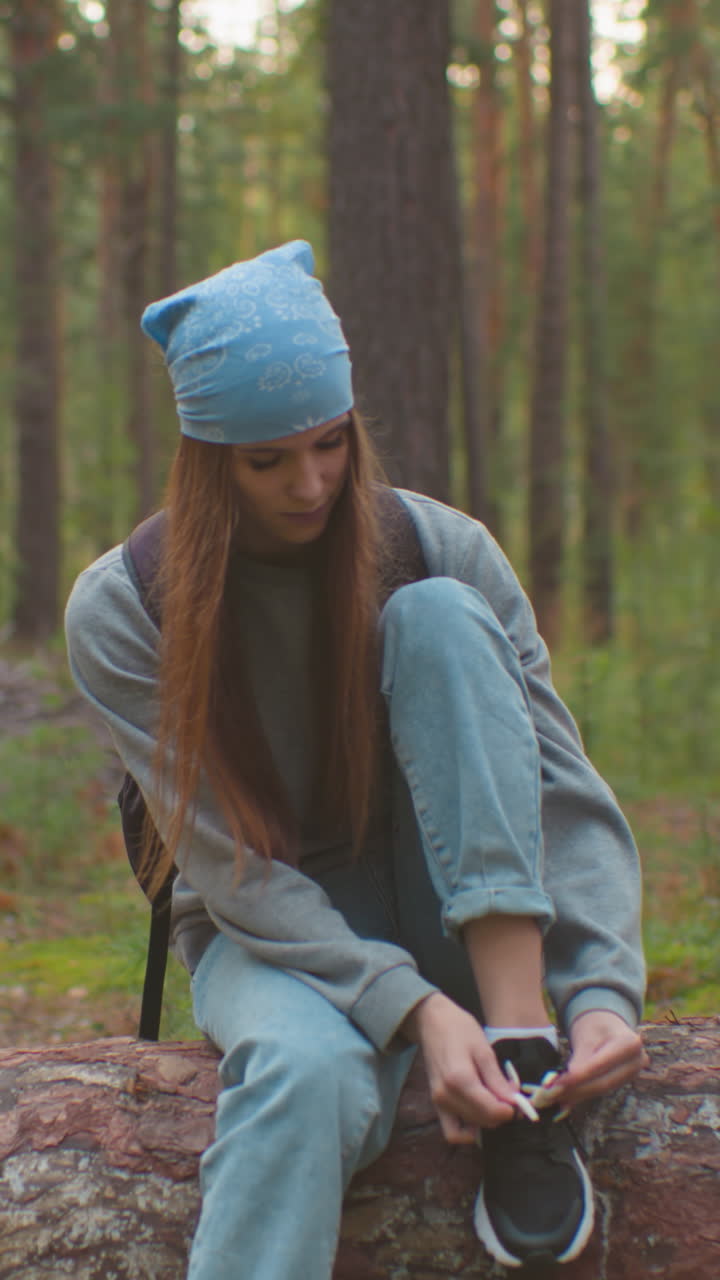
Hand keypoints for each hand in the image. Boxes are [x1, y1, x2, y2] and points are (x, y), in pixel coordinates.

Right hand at [401, 993, 516, 1143]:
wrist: (432, 1022)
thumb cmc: (459, 1029)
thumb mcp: (483, 1049)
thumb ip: (497, 1079)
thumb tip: (513, 1102)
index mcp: (459, 1080)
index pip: (490, 1111)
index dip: (509, 1110)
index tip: (518, 1100)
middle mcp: (446, 1096)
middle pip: (482, 1121)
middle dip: (500, 1114)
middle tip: (508, 1095)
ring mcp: (438, 1102)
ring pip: (470, 1129)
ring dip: (487, 1120)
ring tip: (494, 1099)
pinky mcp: (436, 1104)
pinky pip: (452, 1132)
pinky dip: (467, 1131)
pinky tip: (479, 1114)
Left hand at [554, 1009, 647, 1107]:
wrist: (608, 1024)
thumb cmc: (596, 1025)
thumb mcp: (586, 1036)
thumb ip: (579, 1059)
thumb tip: (565, 1083)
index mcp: (630, 1043)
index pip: (601, 1064)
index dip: (579, 1076)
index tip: (558, 1084)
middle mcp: (637, 1061)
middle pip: (604, 1081)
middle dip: (576, 1089)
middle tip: (552, 1094)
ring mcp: (634, 1074)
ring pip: (602, 1089)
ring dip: (578, 1095)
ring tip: (556, 1097)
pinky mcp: (625, 1082)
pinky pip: (602, 1091)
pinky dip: (583, 1094)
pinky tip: (566, 1100)